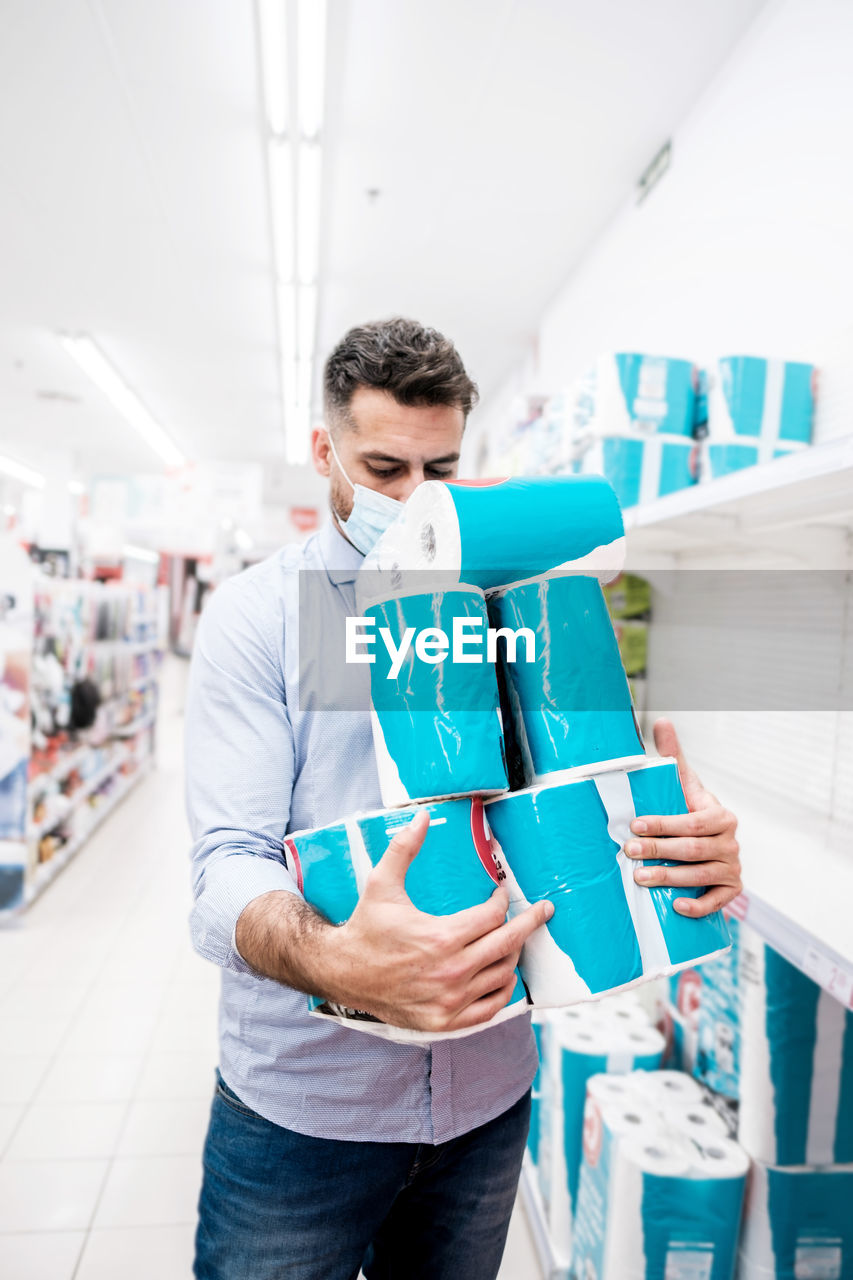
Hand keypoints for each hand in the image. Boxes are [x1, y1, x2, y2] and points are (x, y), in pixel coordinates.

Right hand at [327, 809, 552, 1032]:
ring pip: (503, 976)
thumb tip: (422, 816)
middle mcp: (451, 972)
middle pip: (508, 945)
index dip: (501, 901)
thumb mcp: (381, 883)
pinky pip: (489, 1008)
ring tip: (514, 938)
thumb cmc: (365, 928)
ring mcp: (450, 1000)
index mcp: (441, 938)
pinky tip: (503, 974)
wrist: (343, 973)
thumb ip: (404, 848)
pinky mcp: (445, 1021)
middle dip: (530, 923)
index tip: (500, 892)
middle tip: (543, 911)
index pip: (492, 917)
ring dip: (514, 954)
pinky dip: (502, 991)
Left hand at [623, 719, 740, 917]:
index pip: (692, 820)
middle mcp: (730, 842)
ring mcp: (733, 868)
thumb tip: (662, 721)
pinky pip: (718, 901)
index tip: (635, 824)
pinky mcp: (732, 890)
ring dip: (671, 878)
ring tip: (640, 878)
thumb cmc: (690, 811)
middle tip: (629, 851)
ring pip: (701, 875)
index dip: (664, 824)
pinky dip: (698, 905)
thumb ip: (674, 755)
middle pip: (693, 848)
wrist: (710, 844)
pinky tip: (676, 906)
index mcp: (721, 815)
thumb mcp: (684, 784)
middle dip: (659, 850)